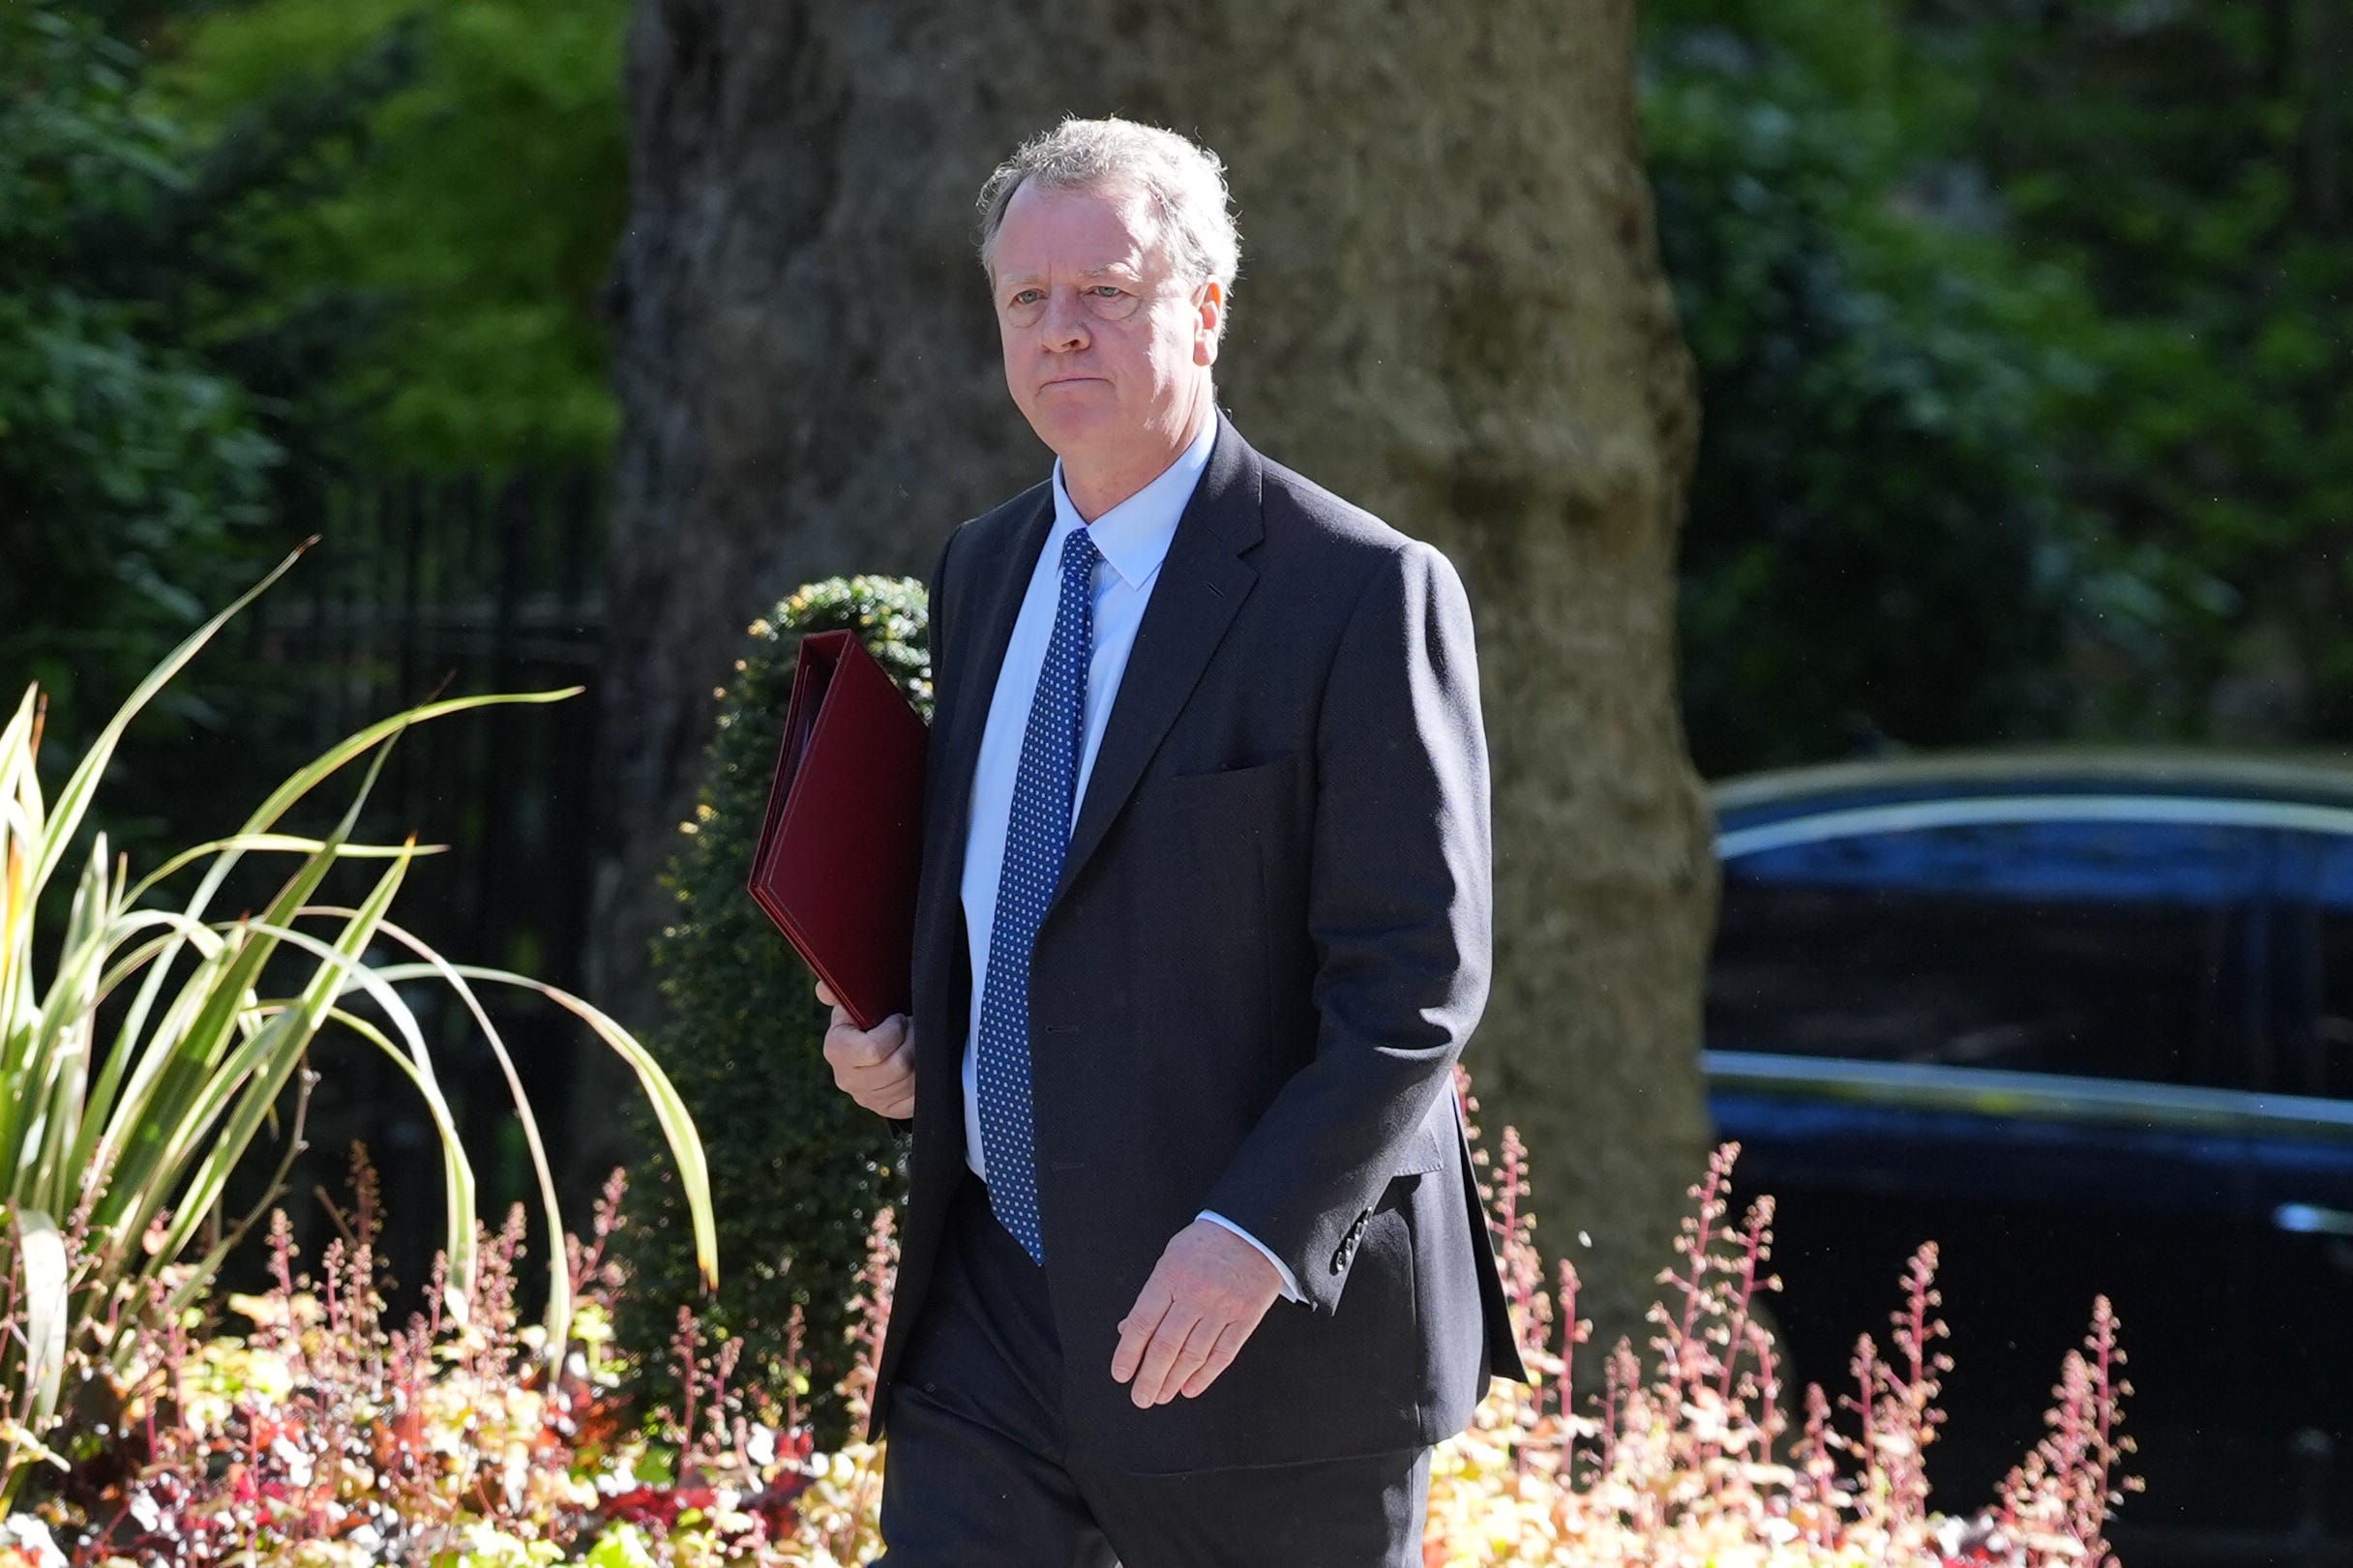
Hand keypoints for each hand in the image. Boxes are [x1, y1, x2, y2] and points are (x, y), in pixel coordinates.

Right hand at [816, 980, 914, 1118]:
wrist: (874, 1041)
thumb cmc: (867, 1017)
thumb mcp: (853, 1001)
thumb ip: (838, 993)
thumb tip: (824, 989)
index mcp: (836, 1050)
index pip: (873, 1050)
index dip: (894, 1030)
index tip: (898, 1018)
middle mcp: (847, 1079)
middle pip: (898, 1065)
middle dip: (913, 1040)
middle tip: (914, 1027)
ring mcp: (867, 1098)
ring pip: (911, 1081)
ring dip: (922, 1057)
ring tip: (916, 1042)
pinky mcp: (887, 1110)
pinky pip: (915, 1099)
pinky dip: (923, 1079)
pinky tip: (919, 1062)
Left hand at [1109, 1219, 1283, 1406]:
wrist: (1254, 1229)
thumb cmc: (1206, 1244)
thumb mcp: (1171, 1259)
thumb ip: (1152, 1296)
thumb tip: (1127, 1331)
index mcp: (1171, 1276)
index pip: (1142, 1322)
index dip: (1129, 1353)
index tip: (1121, 1374)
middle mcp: (1196, 1294)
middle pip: (1166, 1345)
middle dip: (1150, 1377)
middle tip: (1141, 1398)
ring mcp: (1223, 1307)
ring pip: (1193, 1354)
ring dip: (1174, 1380)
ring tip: (1162, 1396)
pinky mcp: (1246, 1317)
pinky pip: (1223, 1353)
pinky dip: (1205, 1375)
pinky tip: (1190, 1388)